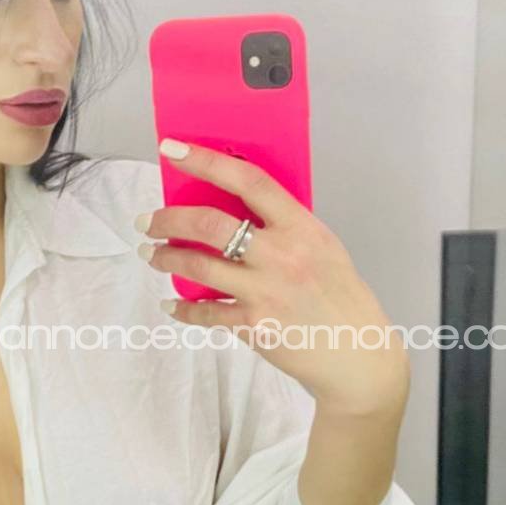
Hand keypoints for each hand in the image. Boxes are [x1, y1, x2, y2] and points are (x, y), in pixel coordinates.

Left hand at [139, 139, 409, 418]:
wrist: (358, 355)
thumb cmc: (340, 295)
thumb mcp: (322, 247)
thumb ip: (284, 227)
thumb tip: (235, 208)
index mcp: (301, 227)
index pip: (249, 181)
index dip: (207, 162)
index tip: (173, 150)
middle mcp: (281, 255)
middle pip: (210, 224)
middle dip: (169, 218)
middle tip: (148, 220)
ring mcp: (265, 292)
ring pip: (198, 266)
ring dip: (167, 258)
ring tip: (152, 254)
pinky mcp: (254, 326)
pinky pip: (206, 313)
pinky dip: (183, 308)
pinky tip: (172, 304)